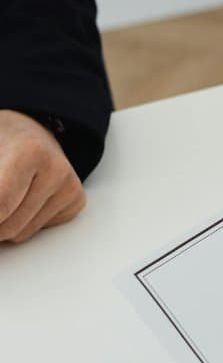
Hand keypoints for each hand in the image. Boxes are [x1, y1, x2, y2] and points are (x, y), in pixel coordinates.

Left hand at [0, 109, 85, 243]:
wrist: (25, 130)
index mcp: (30, 152)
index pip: (1, 205)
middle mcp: (57, 170)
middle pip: (11, 225)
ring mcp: (70, 187)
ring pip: (23, 233)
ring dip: (5, 224)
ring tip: (1, 200)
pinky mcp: (76, 201)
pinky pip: (38, 229)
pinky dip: (22, 222)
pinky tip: (21, 199)